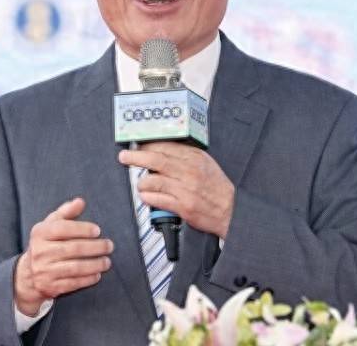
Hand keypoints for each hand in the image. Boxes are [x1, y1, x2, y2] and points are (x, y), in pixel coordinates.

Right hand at [13, 197, 112, 315]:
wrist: (28, 274)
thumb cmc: (46, 244)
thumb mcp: (50, 225)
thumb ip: (66, 212)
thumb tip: (80, 201)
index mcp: (40, 233)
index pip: (61, 228)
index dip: (81, 229)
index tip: (98, 230)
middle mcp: (40, 252)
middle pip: (72, 248)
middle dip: (94, 247)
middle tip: (109, 245)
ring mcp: (45, 271)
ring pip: (74, 268)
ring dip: (94, 264)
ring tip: (107, 261)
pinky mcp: (51, 287)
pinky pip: (73, 283)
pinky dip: (88, 279)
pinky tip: (98, 274)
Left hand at [118, 143, 234, 238]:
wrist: (232, 211)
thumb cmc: (217, 188)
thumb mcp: (205, 164)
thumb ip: (185, 156)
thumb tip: (161, 150)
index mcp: (195, 158)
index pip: (166, 146)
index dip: (147, 145)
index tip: (138, 146)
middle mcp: (190, 171)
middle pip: (156, 160)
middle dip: (136, 157)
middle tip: (124, 156)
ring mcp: (186, 189)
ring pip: (154, 180)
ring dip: (142, 182)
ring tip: (141, 184)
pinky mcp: (183, 206)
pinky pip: (157, 199)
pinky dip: (147, 197)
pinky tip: (146, 196)